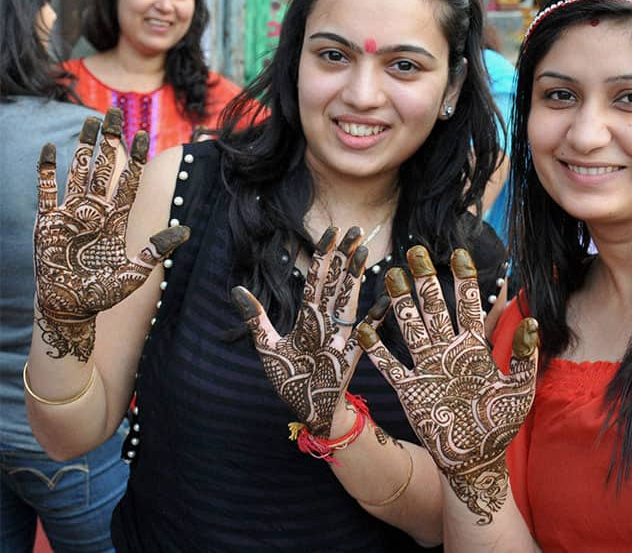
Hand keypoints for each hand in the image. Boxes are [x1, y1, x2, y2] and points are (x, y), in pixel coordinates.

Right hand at [34, 109, 188, 361]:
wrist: (70, 307)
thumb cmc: (102, 294)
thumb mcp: (135, 273)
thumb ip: (156, 251)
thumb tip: (185, 230)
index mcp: (116, 221)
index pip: (129, 182)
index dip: (136, 159)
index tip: (143, 135)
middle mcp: (95, 212)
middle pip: (105, 168)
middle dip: (110, 141)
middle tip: (115, 112)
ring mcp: (70, 214)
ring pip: (79, 171)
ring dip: (84, 147)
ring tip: (89, 121)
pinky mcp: (47, 222)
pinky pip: (45, 190)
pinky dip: (46, 170)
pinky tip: (50, 147)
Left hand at [232, 226, 380, 438]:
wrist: (308, 411)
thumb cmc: (291, 380)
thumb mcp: (267, 347)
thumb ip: (255, 319)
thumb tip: (236, 289)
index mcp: (308, 318)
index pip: (317, 279)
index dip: (324, 255)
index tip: (333, 232)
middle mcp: (326, 322)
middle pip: (336, 282)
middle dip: (344, 256)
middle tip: (355, 230)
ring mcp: (340, 337)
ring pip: (348, 299)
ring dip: (355, 276)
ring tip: (363, 251)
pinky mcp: (350, 356)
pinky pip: (364, 334)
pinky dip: (375, 318)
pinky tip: (385, 301)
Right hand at [356, 246, 537, 524]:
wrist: (476, 459)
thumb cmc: (500, 424)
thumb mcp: (519, 389)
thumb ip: (523, 356)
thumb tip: (530, 321)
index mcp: (474, 348)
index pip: (468, 305)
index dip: (463, 279)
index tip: (459, 253)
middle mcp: (448, 351)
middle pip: (435, 308)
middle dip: (426, 280)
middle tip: (416, 251)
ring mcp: (427, 368)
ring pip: (411, 327)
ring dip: (402, 303)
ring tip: (393, 275)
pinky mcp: (410, 389)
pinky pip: (390, 365)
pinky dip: (377, 348)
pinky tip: (364, 328)